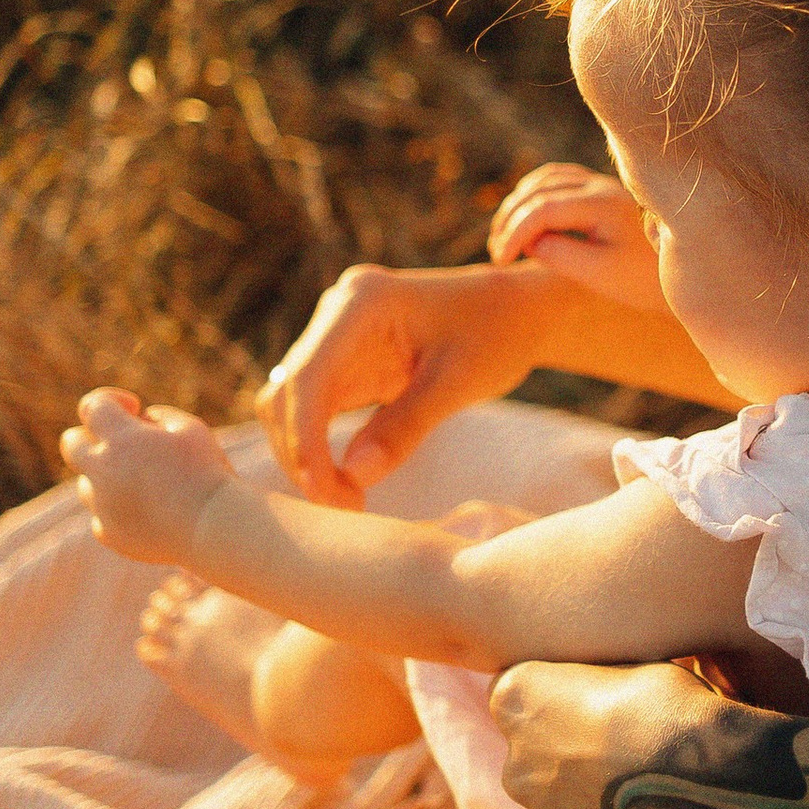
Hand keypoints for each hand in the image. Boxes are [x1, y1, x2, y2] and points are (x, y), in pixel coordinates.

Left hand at [60, 389, 233, 564]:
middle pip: (71, 444)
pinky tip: (148, 510)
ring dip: (108, 477)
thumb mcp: (192, 429)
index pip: (93, 406)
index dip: (111, 401)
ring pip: (87, 483)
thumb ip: (162, 417)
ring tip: (146, 482)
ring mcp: (102, 505)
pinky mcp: (109, 534)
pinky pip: (101, 516)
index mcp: (122, 439)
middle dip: (89, 437)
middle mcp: (103, 471)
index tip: (134, 409)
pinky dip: (117, 509)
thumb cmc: (207, 473)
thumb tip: (144, 419)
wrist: (213, 527)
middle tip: (119, 443)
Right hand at [256, 260, 551, 511]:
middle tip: (344, 507)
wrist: (519, 312)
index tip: (324, 491)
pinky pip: (313, 410)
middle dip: (303, 455)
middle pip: (289, 393)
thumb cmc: (498, 334)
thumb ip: (406, 426)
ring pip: (291, 405)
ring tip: (348, 500)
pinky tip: (345, 483)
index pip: (310, 376)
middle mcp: (337, 313)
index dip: (305, 439)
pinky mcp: (344, 362)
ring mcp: (336, 337)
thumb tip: (354, 475)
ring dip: (306, 456)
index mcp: (362, 302)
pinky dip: (320, 448)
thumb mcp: (460, 382)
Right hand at [487, 163, 664, 313]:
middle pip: (541, 190)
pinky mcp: (602, 190)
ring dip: (520, 203)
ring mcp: (603, 184)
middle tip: (499, 254)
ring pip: (547, 179)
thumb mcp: (599, 274)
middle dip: (512, 220)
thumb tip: (527, 239)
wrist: (683, 272)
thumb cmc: (643, 279)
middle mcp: (603, 186)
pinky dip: (535, 194)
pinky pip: (559, 180)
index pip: (544, 208)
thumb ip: (560, 255)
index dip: (515, 232)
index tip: (501, 260)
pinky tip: (526, 218)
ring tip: (505, 237)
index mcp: (605, 205)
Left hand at [489, 655, 750, 808]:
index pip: (516, 700)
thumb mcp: (625, 665)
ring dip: (592, 805)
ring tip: (644, 793)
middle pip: (533, 764)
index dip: (557, 701)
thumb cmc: (672, 705)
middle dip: (567, 760)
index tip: (592, 703)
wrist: (711, 776)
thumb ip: (591, 684)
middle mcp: (516, 769)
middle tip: (623, 752)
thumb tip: (600, 692)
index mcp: (517, 700)